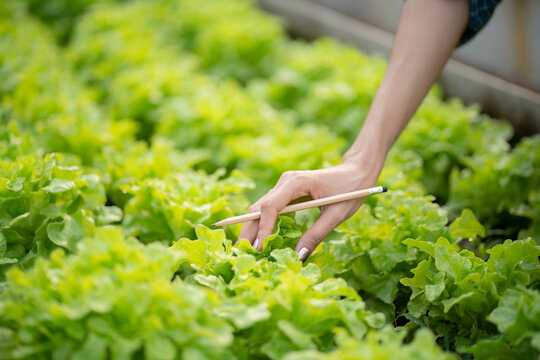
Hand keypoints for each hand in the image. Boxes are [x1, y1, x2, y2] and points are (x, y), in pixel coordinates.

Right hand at [238, 158, 381, 260]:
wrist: (357, 171)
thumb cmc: (351, 190)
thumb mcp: (336, 215)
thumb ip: (316, 235)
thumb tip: (298, 257)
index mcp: (296, 182)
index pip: (270, 207)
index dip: (262, 229)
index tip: (259, 249)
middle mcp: (285, 182)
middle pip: (258, 207)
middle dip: (248, 231)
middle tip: (241, 254)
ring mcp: (283, 186)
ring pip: (260, 208)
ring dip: (252, 228)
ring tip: (247, 251)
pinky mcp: (286, 192)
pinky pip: (268, 209)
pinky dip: (261, 224)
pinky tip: (260, 241)